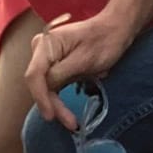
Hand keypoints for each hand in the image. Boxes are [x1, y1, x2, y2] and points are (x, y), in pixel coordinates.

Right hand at [23, 12, 134, 126]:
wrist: (117, 29)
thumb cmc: (105, 40)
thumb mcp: (85, 59)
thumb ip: (61, 73)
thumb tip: (46, 88)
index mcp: (46, 43)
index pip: (34, 75)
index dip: (41, 97)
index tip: (51, 115)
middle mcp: (41, 51)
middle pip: (39, 84)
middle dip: (52, 105)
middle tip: (70, 122)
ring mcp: (47, 59)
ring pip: (46, 89)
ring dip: (57, 106)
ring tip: (72, 122)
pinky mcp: (55, 67)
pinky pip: (53, 87)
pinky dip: (61, 99)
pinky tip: (69, 113)